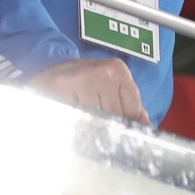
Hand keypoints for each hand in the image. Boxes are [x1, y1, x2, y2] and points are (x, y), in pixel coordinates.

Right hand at [27, 58, 149, 124]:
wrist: (48, 70)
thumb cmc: (82, 82)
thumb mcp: (108, 86)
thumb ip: (129, 104)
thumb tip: (146, 124)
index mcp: (119, 70)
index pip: (133, 109)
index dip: (124, 121)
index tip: (114, 123)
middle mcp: (105, 72)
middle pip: (117, 116)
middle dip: (107, 124)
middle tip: (94, 118)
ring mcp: (86, 79)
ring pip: (99, 119)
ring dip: (91, 124)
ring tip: (82, 114)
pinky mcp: (66, 87)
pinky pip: (79, 117)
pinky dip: (76, 121)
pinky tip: (71, 113)